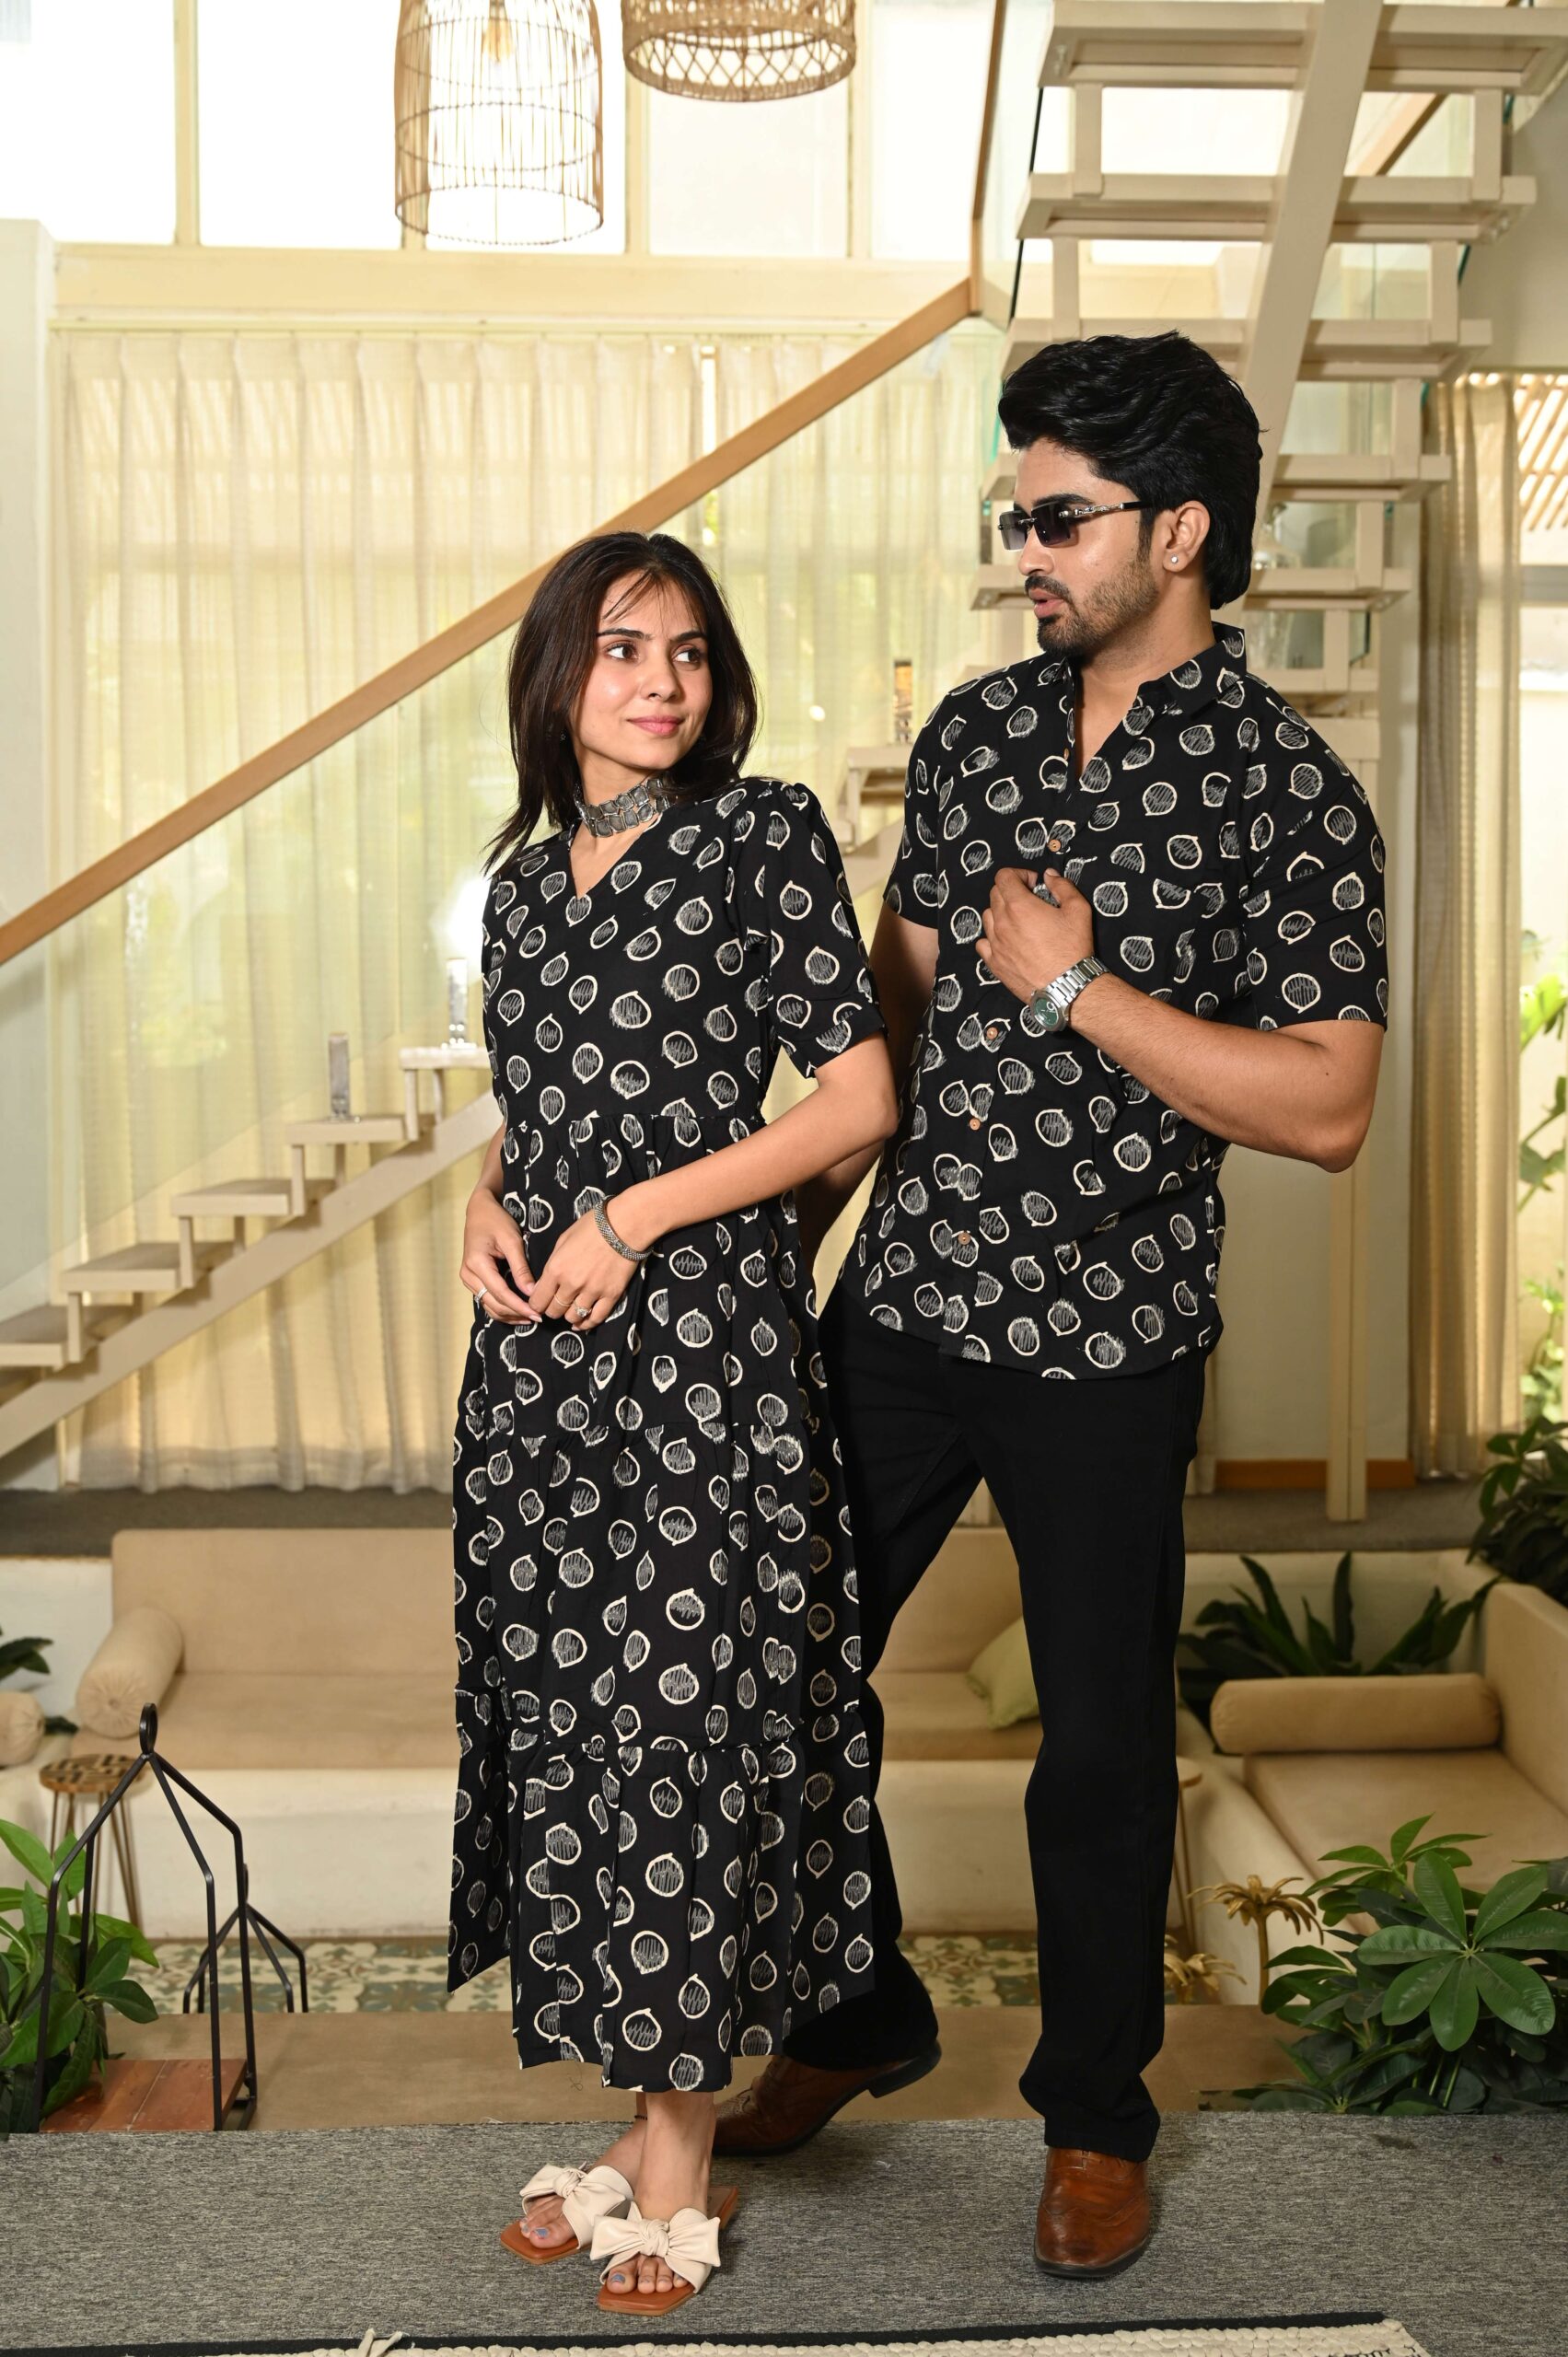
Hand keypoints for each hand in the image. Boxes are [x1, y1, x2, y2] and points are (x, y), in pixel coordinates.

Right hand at [460, 1185, 538, 1322]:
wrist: (479, 1211)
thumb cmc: (497, 1221)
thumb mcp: (512, 1240)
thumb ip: (521, 1268)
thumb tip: (531, 1292)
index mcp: (476, 1263)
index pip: (500, 1293)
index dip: (519, 1306)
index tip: (537, 1313)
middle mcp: (468, 1275)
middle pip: (493, 1303)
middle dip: (515, 1313)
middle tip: (538, 1318)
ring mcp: (468, 1279)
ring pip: (489, 1306)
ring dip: (509, 1315)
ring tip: (530, 1318)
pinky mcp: (473, 1280)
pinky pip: (487, 1300)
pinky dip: (502, 1308)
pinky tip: (518, 1312)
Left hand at [527, 1202, 641, 1328]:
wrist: (625, 1225)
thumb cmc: (592, 1226)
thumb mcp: (563, 1240)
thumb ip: (552, 1264)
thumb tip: (545, 1284)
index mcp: (556, 1269)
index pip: (538, 1300)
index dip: (536, 1304)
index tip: (540, 1302)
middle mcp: (571, 1284)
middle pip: (554, 1311)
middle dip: (552, 1310)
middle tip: (556, 1304)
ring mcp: (592, 1292)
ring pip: (573, 1317)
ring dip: (569, 1316)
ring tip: (570, 1310)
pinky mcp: (611, 1295)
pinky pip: (596, 1318)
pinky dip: (587, 1324)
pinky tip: (583, 1322)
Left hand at [978, 865, 1094, 1004]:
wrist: (1066, 986)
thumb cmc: (1073, 948)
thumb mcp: (1078, 909)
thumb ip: (1062, 886)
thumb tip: (1049, 875)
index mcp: (1019, 905)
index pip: (1003, 876)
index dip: (1019, 875)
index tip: (1033, 885)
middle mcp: (1002, 923)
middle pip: (994, 894)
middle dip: (1011, 891)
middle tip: (1029, 901)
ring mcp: (995, 944)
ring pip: (987, 917)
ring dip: (1000, 912)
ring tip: (1019, 921)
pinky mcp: (994, 963)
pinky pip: (983, 943)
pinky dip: (992, 937)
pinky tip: (1007, 941)